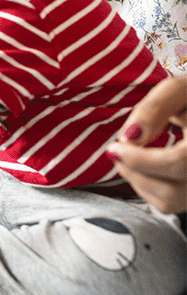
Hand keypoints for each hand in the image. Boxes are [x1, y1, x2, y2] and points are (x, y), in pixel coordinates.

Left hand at [109, 76, 186, 213]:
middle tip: (116, 152)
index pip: (178, 162)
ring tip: (128, 155)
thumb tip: (129, 137)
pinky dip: (149, 187)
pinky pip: (171, 203)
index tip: (115, 146)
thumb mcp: (179, 91)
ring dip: (138, 180)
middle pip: (172, 191)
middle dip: (135, 172)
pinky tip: (144, 165)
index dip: (140, 159)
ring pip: (170, 202)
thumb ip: (155, 108)